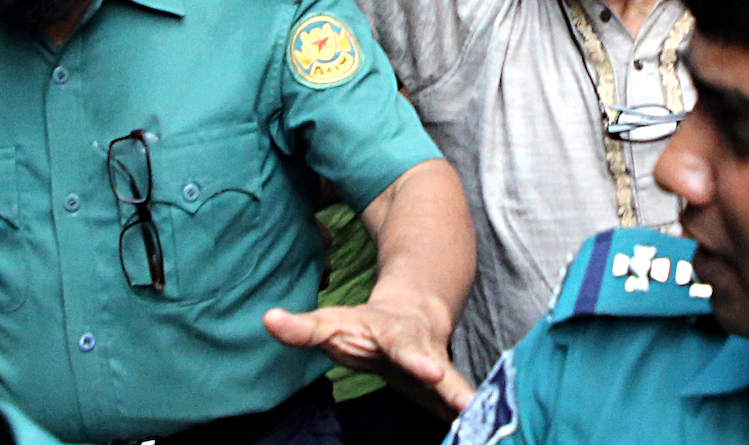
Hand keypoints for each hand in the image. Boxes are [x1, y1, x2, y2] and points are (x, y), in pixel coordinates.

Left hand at [263, 288, 472, 411]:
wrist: (414, 315)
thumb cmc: (368, 325)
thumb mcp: (334, 321)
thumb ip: (305, 328)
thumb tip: (268, 319)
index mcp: (397, 335)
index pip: (405, 347)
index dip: (417, 360)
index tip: (431, 371)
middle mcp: (424, 353)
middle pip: (441, 371)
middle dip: (454, 388)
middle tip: (470, 405)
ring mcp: (438, 373)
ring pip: (456, 389)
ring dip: (467, 406)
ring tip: (479, 423)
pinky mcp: (445, 392)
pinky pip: (458, 405)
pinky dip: (470, 420)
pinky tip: (478, 434)